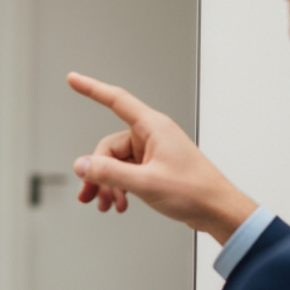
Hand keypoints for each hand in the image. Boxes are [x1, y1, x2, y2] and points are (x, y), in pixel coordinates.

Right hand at [67, 71, 257, 244]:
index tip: (74, 80)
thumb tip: (83, 165)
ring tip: (107, 203)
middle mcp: (152, 136)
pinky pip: (126, 172)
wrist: (216, 210)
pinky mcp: (154, 167)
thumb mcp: (145, 182)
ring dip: (108, 184)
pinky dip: (119, 187)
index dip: (92, 89)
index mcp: (153, 127)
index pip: (116, 100)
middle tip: (93, 194)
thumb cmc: (194, 191)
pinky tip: (119, 202)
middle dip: (98, 172)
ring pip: (116, 163)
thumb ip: (109, 173)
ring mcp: (153, 152)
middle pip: (109, 146)